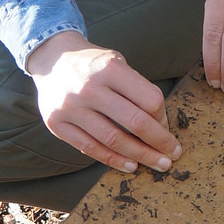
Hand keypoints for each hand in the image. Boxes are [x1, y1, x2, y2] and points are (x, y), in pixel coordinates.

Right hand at [27, 31, 180, 174]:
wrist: (51, 59)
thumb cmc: (93, 65)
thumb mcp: (117, 63)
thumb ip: (137, 90)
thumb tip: (160, 127)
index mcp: (110, 68)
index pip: (149, 100)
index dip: (163, 119)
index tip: (167, 129)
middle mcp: (89, 87)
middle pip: (135, 122)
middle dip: (159, 142)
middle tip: (172, 155)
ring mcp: (71, 107)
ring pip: (113, 140)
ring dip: (139, 156)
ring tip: (157, 164)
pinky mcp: (56, 123)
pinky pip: (89, 148)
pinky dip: (113, 159)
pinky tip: (129, 165)